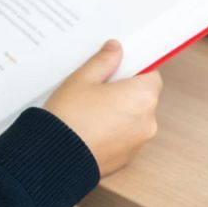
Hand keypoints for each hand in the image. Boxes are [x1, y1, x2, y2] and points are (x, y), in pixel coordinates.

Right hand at [44, 40, 162, 177]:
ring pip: (133, 118)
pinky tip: (90, 127)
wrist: (55, 157)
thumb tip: (115, 49)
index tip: (118, 69)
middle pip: (143, 97)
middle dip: (124, 91)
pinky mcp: (127, 158)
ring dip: (119, 112)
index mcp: (142, 96)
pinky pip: (125, 136)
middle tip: (98, 89)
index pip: (151, 75)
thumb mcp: (83, 79)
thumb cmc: (70, 116)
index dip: (134, 70)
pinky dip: (113, 130)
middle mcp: (148, 121)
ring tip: (90, 110)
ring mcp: (138, 142)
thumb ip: (104, 61)